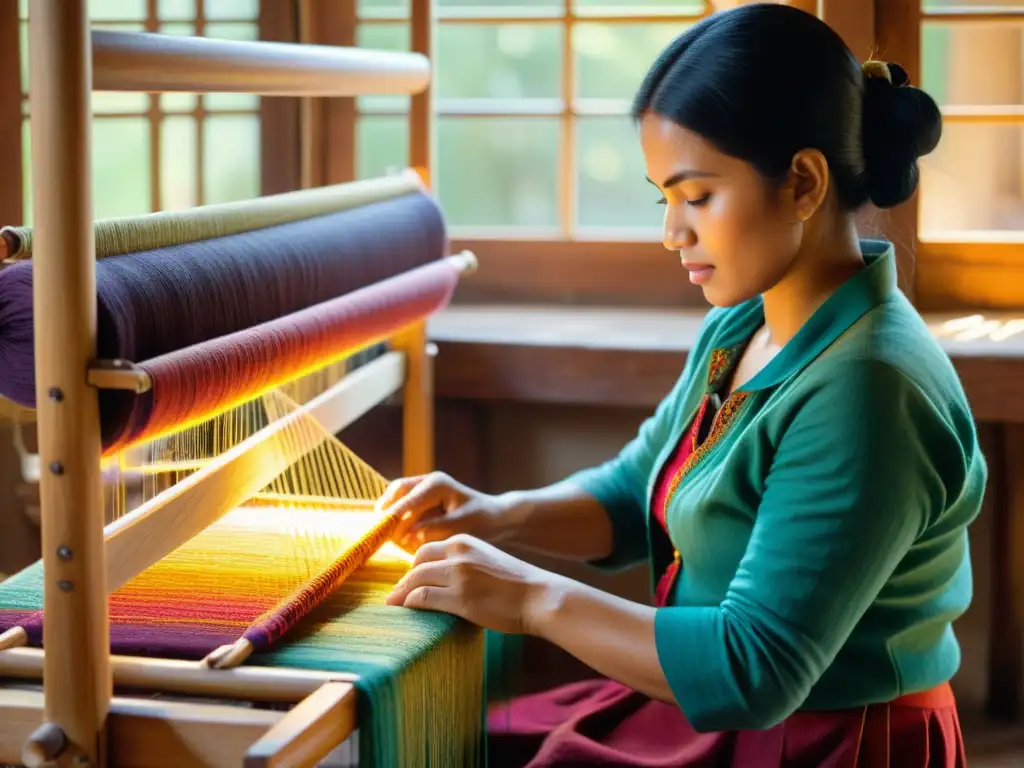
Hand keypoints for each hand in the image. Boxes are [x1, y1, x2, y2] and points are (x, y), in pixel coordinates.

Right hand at [377, 472, 516, 550]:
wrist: (494, 519)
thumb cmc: (481, 522)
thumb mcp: (460, 527)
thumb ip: (433, 530)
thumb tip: (408, 535)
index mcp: (437, 484)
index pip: (409, 498)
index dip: (395, 515)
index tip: (383, 530)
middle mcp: (426, 483)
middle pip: (396, 491)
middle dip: (388, 511)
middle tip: (380, 533)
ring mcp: (422, 491)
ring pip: (396, 499)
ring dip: (391, 517)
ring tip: (392, 537)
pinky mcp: (420, 502)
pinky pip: (401, 509)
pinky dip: (398, 522)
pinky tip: (401, 538)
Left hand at [384, 533, 560, 635]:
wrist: (539, 596)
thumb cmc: (515, 584)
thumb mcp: (486, 560)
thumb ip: (463, 563)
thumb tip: (438, 579)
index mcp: (465, 541)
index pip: (426, 550)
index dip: (415, 567)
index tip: (409, 581)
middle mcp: (458, 553)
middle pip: (416, 563)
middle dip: (404, 580)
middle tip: (398, 595)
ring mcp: (458, 575)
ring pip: (415, 580)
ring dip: (402, 594)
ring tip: (395, 606)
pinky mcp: (459, 598)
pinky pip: (422, 598)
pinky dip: (411, 605)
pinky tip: (409, 612)